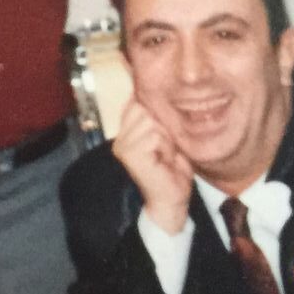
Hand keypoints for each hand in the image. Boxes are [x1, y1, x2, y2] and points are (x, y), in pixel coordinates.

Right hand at [113, 97, 193, 233]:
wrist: (171, 199)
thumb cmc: (173, 169)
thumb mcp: (167, 136)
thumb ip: (159, 118)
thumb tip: (161, 93)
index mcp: (126, 130)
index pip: (138, 100)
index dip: (158, 111)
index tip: (166, 134)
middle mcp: (120, 137)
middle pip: (145, 107)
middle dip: (164, 124)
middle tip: (167, 146)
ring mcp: (122, 146)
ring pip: (150, 120)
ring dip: (166, 135)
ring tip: (166, 152)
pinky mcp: (130, 154)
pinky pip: (153, 135)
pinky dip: (165, 146)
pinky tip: (165, 159)